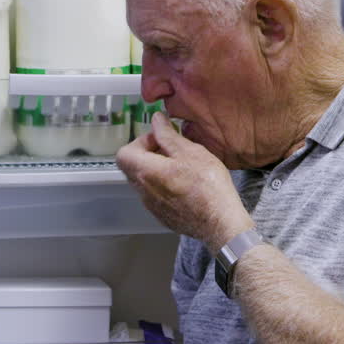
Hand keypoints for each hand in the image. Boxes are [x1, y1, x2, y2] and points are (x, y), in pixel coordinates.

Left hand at [116, 112, 254, 248]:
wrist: (220, 223)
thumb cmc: (208, 186)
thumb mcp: (190, 152)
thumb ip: (168, 135)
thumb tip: (156, 120)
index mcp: (146, 172)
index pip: (124, 153)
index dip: (140, 142)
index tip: (160, 141)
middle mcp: (143, 191)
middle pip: (133, 167)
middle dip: (149, 155)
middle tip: (173, 152)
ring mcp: (152, 206)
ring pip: (145, 182)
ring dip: (157, 171)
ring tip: (182, 168)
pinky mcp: (162, 217)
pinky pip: (156, 196)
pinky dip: (165, 187)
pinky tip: (186, 185)